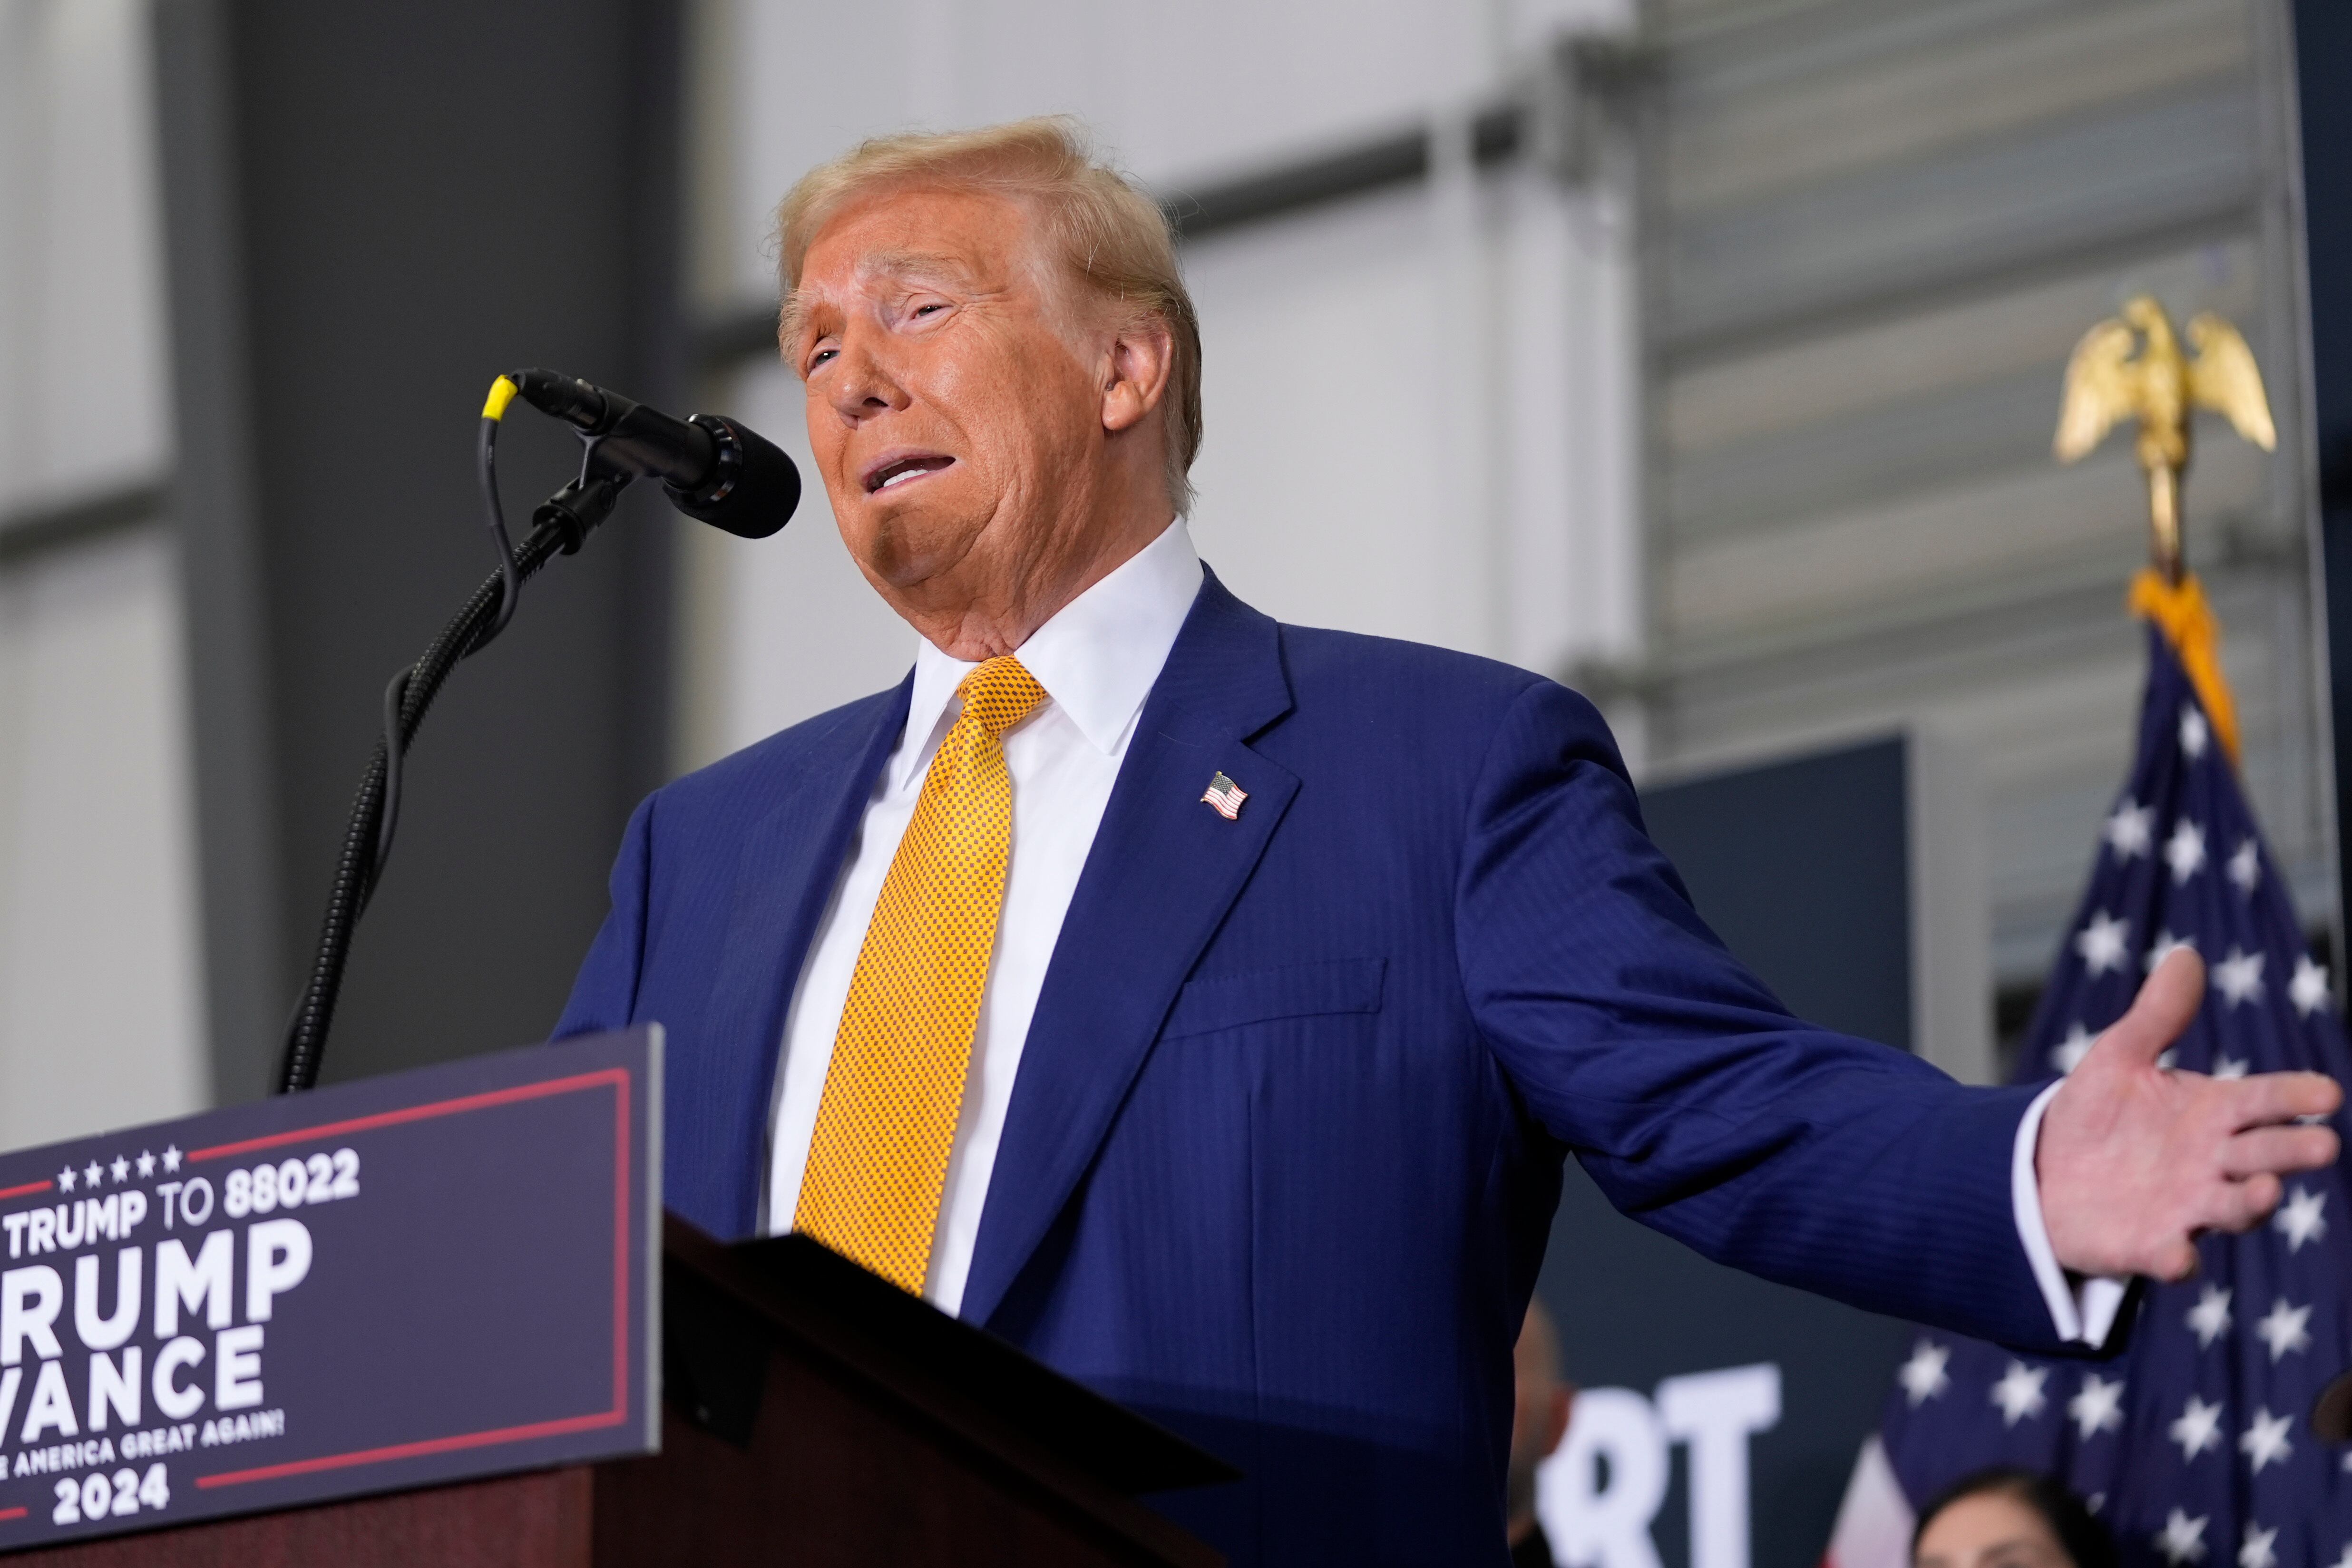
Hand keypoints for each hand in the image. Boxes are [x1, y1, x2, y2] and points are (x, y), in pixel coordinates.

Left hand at [2038, 947, 2341, 1280]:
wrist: (2043, 1171)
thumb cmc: (2096, 1115)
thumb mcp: (2119, 1058)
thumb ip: (2157, 1016)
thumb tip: (2185, 955)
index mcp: (2211, 1114)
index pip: (2262, 1101)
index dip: (2294, 1098)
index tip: (2327, 1093)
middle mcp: (2211, 1164)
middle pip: (2262, 1155)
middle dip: (2291, 1152)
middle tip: (2322, 1145)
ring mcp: (2185, 1208)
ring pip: (2231, 1208)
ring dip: (2250, 1203)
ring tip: (2264, 1191)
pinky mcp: (2148, 1245)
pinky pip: (2169, 1256)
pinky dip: (2176, 1259)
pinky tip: (2177, 1257)